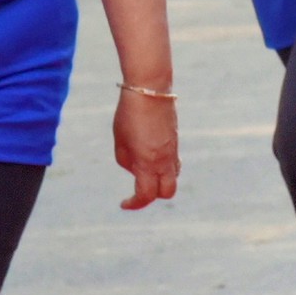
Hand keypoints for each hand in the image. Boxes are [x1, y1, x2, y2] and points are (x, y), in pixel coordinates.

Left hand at [112, 88, 179, 209]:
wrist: (150, 90)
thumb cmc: (130, 115)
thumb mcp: (120, 142)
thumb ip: (127, 161)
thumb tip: (136, 170)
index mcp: (147, 163)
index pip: (146, 195)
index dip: (134, 204)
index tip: (123, 203)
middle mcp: (164, 160)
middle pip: (167, 192)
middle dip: (152, 196)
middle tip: (136, 191)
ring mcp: (173, 150)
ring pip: (173, 177)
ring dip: (160, 180)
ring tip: (143, 171)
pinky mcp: (176, 141)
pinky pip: (174, 162)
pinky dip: (164, 167)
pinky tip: (150, 156)